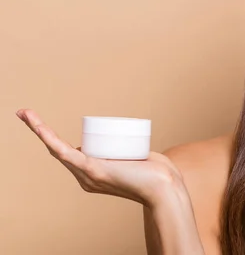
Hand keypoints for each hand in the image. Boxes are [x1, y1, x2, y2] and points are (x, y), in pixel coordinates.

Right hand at [16, 109, 183, 207]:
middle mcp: (84, 177)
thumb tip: (129, 142)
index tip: (40, 123)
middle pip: (57, 148)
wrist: (165, 188)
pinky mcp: (92, 170)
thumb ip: (131, 153)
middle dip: (38, 129)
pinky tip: (39, 127)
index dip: (52, 138)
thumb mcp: (136, 159)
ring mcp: (87, 175)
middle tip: (24, 112)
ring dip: (38, 129)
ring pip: (56, 148)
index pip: (68, 153)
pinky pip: (65, 153)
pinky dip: (49, 139)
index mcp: (91, 174)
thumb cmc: (156, 174)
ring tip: (26, 113)